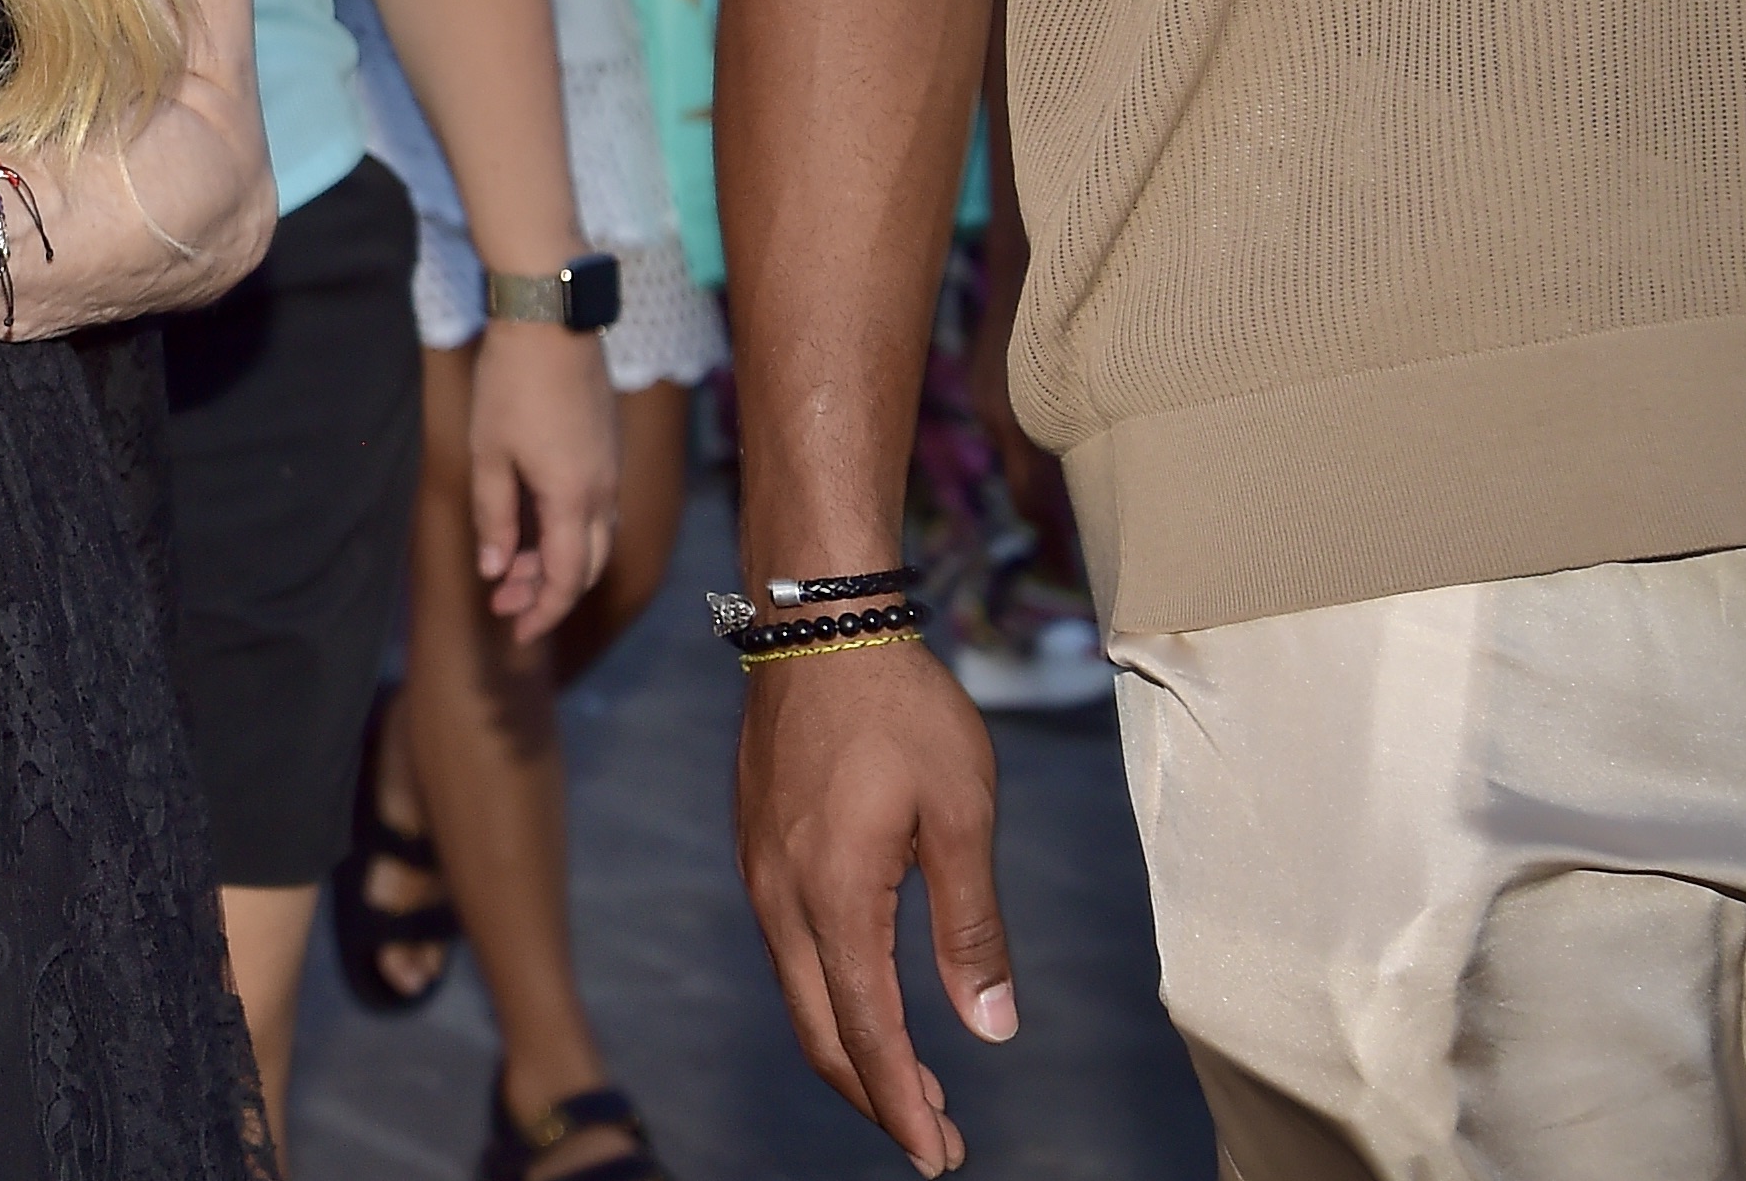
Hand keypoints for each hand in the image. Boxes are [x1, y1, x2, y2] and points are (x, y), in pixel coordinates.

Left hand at [466, 318, 622, 642]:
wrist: (551, 317)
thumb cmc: (511, 385)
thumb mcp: (488, 456)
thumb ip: (494, 518)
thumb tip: (496, 569)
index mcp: (573, 498)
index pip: (567, 579)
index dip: (543, 612)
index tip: (516, 632)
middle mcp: (603, 490)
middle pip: (587, 565)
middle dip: (547, 593)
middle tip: (504, 602)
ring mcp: (610, 467)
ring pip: (594, 537)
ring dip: (558, 560)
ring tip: (512, 566)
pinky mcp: (607, 446)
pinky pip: (596, 508)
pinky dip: (569, 530)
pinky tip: (534, 524)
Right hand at [736, 637, 1015, 1176]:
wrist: (818, 619)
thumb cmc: (902, 708)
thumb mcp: (962, 813)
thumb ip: (971, 927)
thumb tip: (988, 1029)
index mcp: (834, 895)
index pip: (865, 1033)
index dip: (901, 1104)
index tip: (936, 1155)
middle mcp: (781, 895)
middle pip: (819, 1030)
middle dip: (874, 1096)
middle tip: (933, 1140)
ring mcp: (759, 869)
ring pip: (798, 992)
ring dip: (851, 1048)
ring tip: (912, 1082)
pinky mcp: (756, 844)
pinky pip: (786, 948)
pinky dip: (827, 996)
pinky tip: (865, 996)